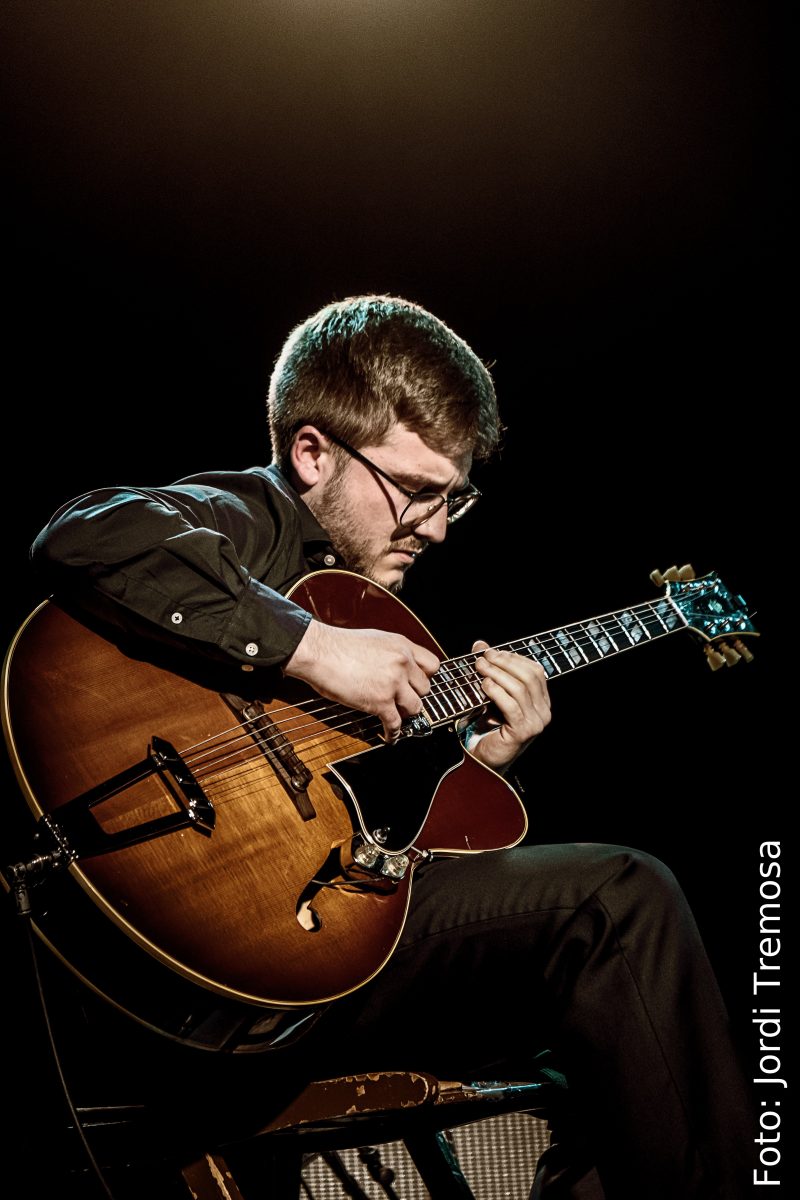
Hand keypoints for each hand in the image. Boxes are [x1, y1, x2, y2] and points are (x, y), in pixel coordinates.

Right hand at [284, 619, 439, 741]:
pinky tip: (389, 736)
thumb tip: (393, 667)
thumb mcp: (374, 640)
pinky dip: (393, 733)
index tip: (418, 684)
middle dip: (413, 695)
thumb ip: (391, 653)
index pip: (432, 665)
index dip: (425, 677)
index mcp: (402, 646)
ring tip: (396, 715)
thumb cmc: (337, 645)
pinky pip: (396, 724)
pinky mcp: (380, 702)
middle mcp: (402, 663)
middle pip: (425, 688)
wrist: (319, 651)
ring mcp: (393, 683)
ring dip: (405, 713)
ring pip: (415, 707)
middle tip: (402, 699)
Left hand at [466, 640, 551, 770]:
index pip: (535, 671)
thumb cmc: (489, 726)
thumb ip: (490, 669)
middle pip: (529, 676)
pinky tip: (484, 686)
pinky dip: (496, 691)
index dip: (514, 658)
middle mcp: (544, 711)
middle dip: (504, 663)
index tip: (493, 652)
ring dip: (497, 674)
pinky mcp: (523, 731)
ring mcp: (536, 722)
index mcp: (541, 701)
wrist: (485, 758)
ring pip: (520, 688)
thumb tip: (480, 644)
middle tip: (483, 657)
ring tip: (480, 668)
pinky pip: (511, 705)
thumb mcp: (492, 693)